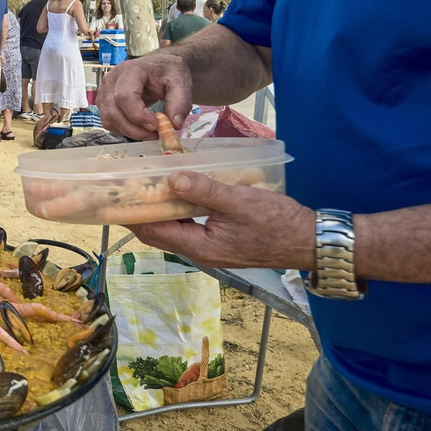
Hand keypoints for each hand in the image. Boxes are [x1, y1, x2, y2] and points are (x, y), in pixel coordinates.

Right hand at [99, 51, 192, 140]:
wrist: (158, 68)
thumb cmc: (166, 72)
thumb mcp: (180, 82)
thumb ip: (180, 102)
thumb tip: (174, 124)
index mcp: (129, 70)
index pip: (124, 96)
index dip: (138, 115)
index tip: (156, 125)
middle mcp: (111, 80)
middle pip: (113, 112)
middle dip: (134, 129)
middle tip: (155, 135)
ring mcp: (104, 92)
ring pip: (109, 120)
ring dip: (129, 132)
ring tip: (150, 132)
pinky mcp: (104, 103)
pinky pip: (109, 123)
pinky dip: (124, 130)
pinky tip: (140, 128)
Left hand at [127, 172, 315, 270]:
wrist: (311, 241)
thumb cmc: (278, 223)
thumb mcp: (239, 201)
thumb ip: (204, 190)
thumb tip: (170, 179)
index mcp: (199, 246)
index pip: (152, 230)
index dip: (133, 212)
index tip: (119, 191)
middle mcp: (199, 252)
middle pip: (158, 231)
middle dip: (143, 209)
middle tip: (131, 182)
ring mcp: (210, 248)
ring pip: (175, 227)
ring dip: (163, 207)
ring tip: (151, 181)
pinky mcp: (221, 242)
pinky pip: (192, 226)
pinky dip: (182, 208)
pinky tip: (183, 189)